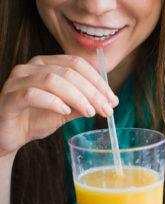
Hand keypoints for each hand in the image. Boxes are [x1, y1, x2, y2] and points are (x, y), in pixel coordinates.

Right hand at [0, 55, 118, 155]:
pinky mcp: (9, 97)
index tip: (113, 100)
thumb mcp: (67, 111)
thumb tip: (108, 102)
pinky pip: (32, 94)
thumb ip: (84, 103)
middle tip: (106, 110)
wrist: (10, 135)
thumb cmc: (37, 118)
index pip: (78, 64)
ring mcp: (18, 80)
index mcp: (48, 64)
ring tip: (90, 113)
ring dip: (77, 97)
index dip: (98, 81)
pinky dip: (53, 102)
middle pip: (69, 72)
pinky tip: (66, 112)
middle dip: (92, 92)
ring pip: (53, 80)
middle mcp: (32, 67)